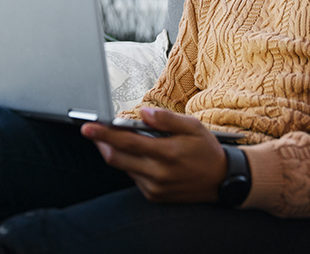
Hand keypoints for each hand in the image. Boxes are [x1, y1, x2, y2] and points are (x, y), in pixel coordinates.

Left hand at [81, 108, 226, 203]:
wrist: (222, 180)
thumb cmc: (206, 149)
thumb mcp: (192, 126)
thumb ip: (166, 119)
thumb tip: (144, 112)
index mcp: (167, 153)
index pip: (127, 142)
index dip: (104, 134)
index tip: (87, 127)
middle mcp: (158, 173)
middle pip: (117, 158)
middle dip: (100, 143)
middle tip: (91, 130)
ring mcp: (155, 187)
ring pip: (123, 168)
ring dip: (114, 152)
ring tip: (113, 137)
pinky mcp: (154, 196)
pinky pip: (133, 177)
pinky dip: (129, 163)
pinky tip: (136, 153)